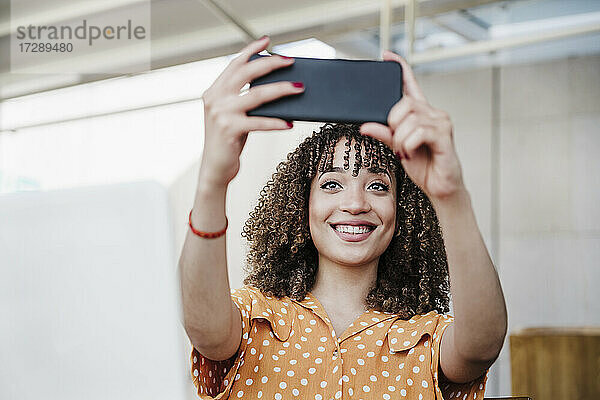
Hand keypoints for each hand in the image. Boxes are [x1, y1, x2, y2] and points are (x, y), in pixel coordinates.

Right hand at [199, 36, 303, 186]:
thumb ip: (246, 100)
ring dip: (282, 90)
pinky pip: (260, 122)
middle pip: (247, 73)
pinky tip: (290, 123)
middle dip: (271, 64)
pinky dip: (277, 123)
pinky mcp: (230, 130)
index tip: (267, 40)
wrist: (215, 168)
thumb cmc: (229, 141)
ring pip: (257, 95)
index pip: (234, 65)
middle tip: (290, 61)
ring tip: (299, 88)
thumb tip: (277, 88)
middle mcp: (215, 99)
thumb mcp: (234, 115)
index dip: (251, 50)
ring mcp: (221, 113)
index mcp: (214, 92)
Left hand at [359, 50, 464, 202]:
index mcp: (421, 113)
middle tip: (396, 143)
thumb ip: (384, 134)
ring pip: (408, 120)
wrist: (440, 187)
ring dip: (400, 140)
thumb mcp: (397, 148)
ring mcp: (441, 123)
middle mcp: (433, 113)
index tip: (387, 55)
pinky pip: (418, 132)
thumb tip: (365, 125)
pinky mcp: (445, 136)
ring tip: (405, 152)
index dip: (400, 68)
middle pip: (404, 103)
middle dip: (392, 123)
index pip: (410, 84)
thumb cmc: (423, 166)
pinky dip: (409, 144)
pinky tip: (412, 153)